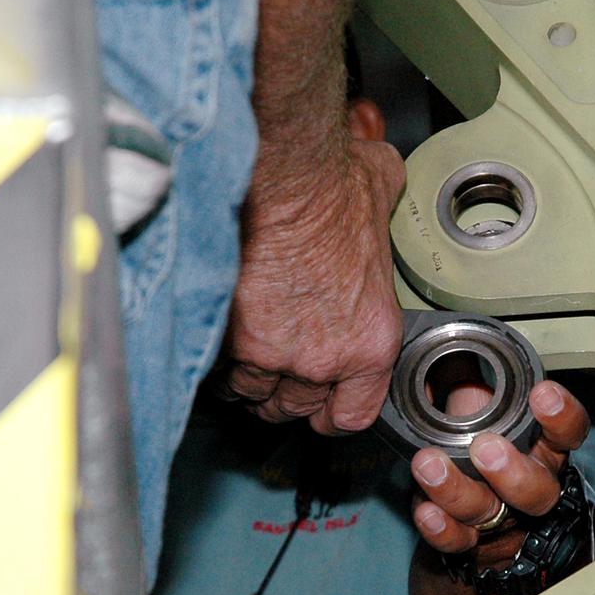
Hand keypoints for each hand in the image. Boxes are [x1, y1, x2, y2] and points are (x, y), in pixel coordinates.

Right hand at [219, 109, 405, 433]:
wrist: (282, 179)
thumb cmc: (333, 188)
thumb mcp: (384, 201)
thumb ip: (383, 213)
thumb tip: (380, 182)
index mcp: (370, 342)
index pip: (352, 415)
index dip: (334, 412)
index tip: (324, 403)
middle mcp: (322, 359)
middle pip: (293, 408)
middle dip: (282, 393)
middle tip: (276, 365)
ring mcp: (271, 354)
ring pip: (247, 392)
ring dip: (243, 377)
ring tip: (242, 351)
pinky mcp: (224, 341)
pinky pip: (212, 371)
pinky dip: (210, 359)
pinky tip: (214, 337)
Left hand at [409, 380, 588, 555]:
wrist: (460, 485)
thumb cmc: (472, 433)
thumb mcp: (475, 397)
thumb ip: (470, 372)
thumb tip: (446, 334)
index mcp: (541, 444)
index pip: (569, 433)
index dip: (561, 417)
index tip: (542, 395)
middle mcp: (530, 482)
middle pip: (538, 489)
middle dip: (512, 471)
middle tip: (485, 447)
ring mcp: (501, 516)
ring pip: (492, 514)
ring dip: (459, 491)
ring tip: (428, 464)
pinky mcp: (470, 539)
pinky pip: (460, 543)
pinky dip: (441, 528)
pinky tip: (425, 509)